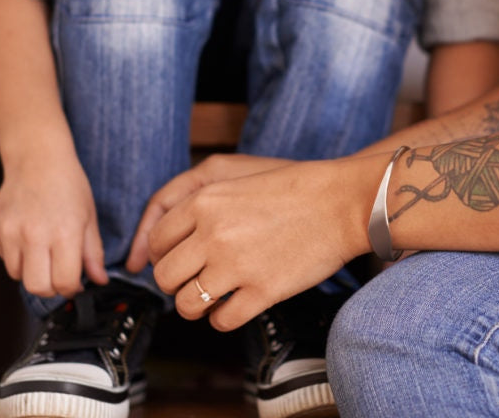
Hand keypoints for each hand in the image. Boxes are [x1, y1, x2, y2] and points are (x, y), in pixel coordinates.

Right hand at [0, 141, 107, 298]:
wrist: (37, 159)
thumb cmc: (68, 185)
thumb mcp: (89, 218)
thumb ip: (94, 253)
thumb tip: (99, 280)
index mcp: (64, 233)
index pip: (64, 283)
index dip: (71, 288)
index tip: (74, 282)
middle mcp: (34, 236)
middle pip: (37, 288)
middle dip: (50, 288)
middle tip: (57, 274)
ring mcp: (10, 233)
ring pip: (17, 276)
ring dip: (32, 272)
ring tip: (43, 251)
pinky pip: (5, 259)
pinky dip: (17, 257)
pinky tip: (28, 239)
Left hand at [148, 155, 383, 330]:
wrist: (342, 203)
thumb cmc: (294, 188)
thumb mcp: (237, 178)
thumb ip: (199, 205)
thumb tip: (165, 241)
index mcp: (204, 202)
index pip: (155, 241)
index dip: (162, 256)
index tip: (176, 261)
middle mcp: (213, 234)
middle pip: (164, 276)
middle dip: (175, 283)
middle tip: (193, 281)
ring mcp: (236, 266)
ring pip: (187, 304)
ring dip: (195, 306)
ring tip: (211, 299)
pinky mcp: (262, 292)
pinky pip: (222, 321)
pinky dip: (222, 319)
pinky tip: (235, 307)